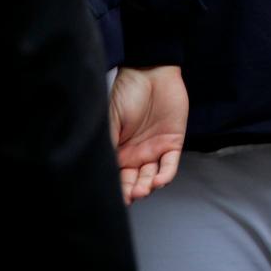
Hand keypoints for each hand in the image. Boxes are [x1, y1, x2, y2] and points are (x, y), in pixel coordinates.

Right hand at [109, 65, 187, 203]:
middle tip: (130, 195)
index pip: (116, 177)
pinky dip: (164, 175)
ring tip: (142, 189)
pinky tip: (157, 181)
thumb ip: (107, 144)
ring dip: (146, 186)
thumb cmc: (127, 92)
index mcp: (118, 151)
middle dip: (131, 191)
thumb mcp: (110, 119)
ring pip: (151, 177)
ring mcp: (154, 150)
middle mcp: (135, 154)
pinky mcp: (172, 143)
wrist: (151, 72)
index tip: (113, 198)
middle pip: (133, 181)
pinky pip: (170, 165)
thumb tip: (98, 169)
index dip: (116, 189)